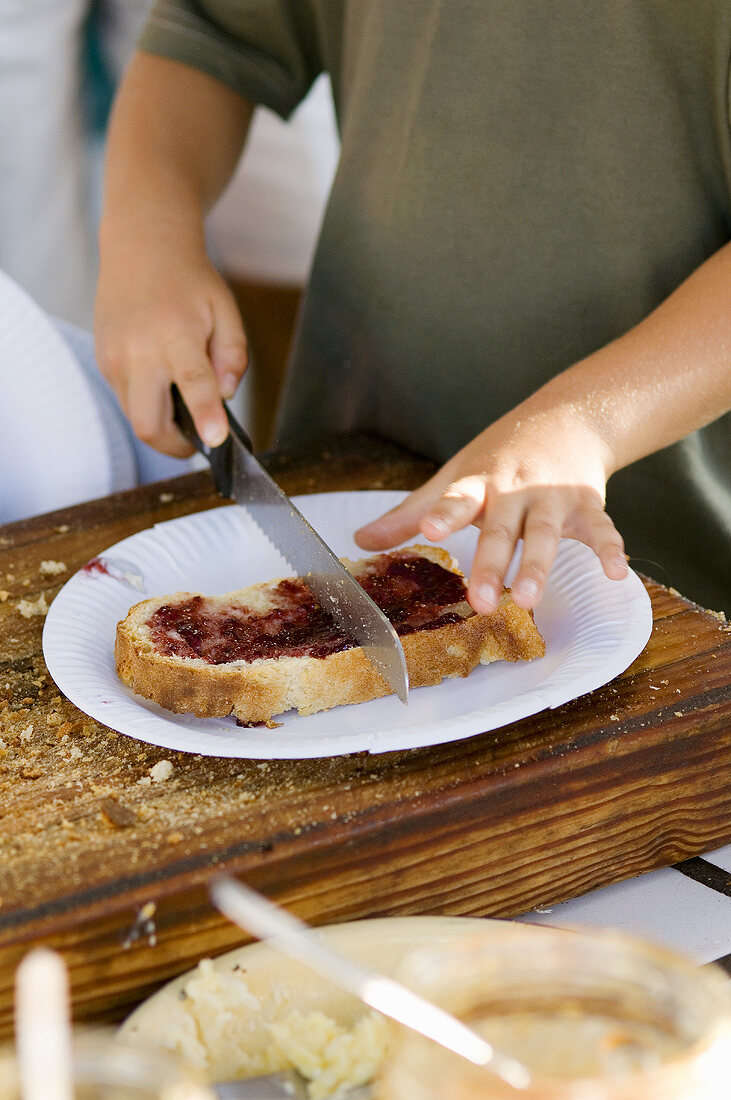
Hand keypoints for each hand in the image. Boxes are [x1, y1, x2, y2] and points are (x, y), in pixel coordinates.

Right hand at [95, 239, 247, 456]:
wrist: (141, 249)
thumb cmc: (189, 282)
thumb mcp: (226, 310)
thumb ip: (234, 356)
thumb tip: (226, 395)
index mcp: (175, 334)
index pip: (193, 385)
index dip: (205, 417)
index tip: (216, 441)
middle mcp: (138, 350)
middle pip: (148, 422)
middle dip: (175, 446)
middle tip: (199, 440)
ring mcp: (114, 358)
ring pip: (135, 418)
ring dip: (162, 426)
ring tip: (184, 407)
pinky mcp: (103, 363)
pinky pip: (127, 401)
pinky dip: (148, 405)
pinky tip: (163, 384)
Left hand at [355, 407, 627, 611]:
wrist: (566, 417)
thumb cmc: (499, 455)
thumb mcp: (453, 477)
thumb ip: (411, 515)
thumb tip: (360, 541)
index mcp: (479, 483)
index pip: (456, 499)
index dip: (443, 516)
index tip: (429, 532)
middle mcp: (515, 489)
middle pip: (501, 529)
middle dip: (490, 563)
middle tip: (479, 600)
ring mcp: (553, 497)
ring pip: (546, 534)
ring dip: (538, 565)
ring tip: (526, 598)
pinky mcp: (587, 504)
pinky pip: (601, 528)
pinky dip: (610, 549)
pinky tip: (616, 574)